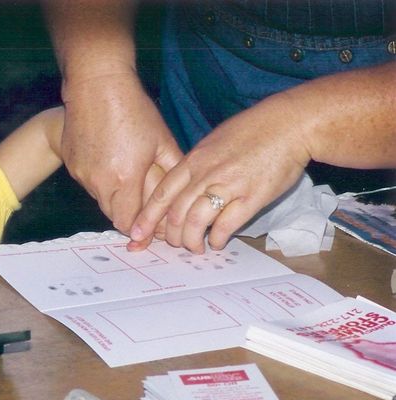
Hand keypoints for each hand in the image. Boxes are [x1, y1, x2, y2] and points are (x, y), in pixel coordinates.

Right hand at [61, 73, 181, 232]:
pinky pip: (90, 185)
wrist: (96, 86)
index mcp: (126, 178)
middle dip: (130, 217)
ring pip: (102, 201)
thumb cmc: (133, 110)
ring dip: (116, 199)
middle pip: (115, 217)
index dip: (141, 231)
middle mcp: (100, 182)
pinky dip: (102, 182)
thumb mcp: (162, 141)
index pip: (130, 223)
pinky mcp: (72, 166)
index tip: (151, 231)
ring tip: (129, 180)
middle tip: (145, 210)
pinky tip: (112, 163)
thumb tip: (179, 200)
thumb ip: (171, 173)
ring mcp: (83, 175)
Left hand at [129, 92, 309, 252]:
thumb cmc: (254, 131)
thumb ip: (196, 165)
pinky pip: (225, 225)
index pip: (162, 193)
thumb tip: (182, 186)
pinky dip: (217, 238)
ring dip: (191, 240)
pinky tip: (217, 242)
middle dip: (169, 235)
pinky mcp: (252, 197)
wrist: (291, 124)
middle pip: (175, 212)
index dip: (147, 217)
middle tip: (173, 245)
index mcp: (195, 160)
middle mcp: (206, 174)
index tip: (137, 233)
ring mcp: (229, 186)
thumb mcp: (214, 142)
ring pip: (195, 221)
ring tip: (195, 247)